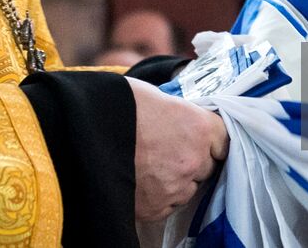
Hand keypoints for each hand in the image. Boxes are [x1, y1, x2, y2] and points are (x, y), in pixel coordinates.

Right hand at [128, 78, 228, 220]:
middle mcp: (193, 160)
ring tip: (151, 166)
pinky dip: (159, 196)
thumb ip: (180, 114)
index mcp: (199, 127)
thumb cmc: (119, 103)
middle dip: (193, 161)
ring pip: (188, 189)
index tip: (201, 139)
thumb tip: (184, 120)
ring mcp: (174, 187)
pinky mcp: (154, 209)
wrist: (84, 130)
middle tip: (169, 151)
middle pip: (207, 167)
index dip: (211, 140)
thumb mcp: (158, 98)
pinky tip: (141, 180)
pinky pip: (167, 205)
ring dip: (177, 180)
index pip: (224, 140)